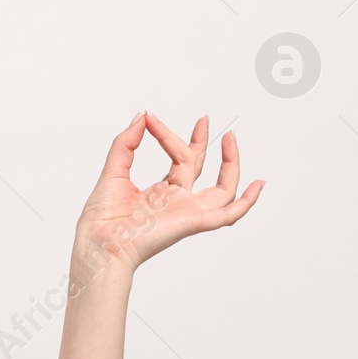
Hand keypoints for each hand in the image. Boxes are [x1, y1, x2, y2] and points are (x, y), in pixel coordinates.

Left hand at [75, 112, 263, 272]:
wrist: (100, 241)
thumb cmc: (102, 218)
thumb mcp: (113, 170)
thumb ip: (126, 143)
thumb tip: (141, 118)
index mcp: (160, 192)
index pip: (175, 158)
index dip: (167, 135)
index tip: (151, 117)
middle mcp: (176, 202)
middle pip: (199, 168)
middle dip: (203, 143)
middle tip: (204, 121)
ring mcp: (187, 212)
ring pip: (222, 189)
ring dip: (230, 164)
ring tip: (229, 139)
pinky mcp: (193, 222)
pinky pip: (228, 215)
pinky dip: (246, 202)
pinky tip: (257, 184)